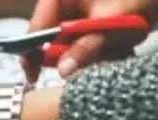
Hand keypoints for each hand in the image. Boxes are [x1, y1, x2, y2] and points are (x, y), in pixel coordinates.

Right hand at [25, 0, 157, 79]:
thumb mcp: (112, 21)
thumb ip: (87, 45)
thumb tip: (64, 69)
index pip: (37, 27)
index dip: (34, 52)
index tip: (34, 75)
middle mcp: (69, 5)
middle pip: (55, 42)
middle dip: (75, 56)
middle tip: (92, 63)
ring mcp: (83, 17)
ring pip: (76, 48)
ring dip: (96, 57)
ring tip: (118, 50)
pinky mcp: (98, 27)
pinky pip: (93, 48)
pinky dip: (107, 53)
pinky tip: (124, 48)